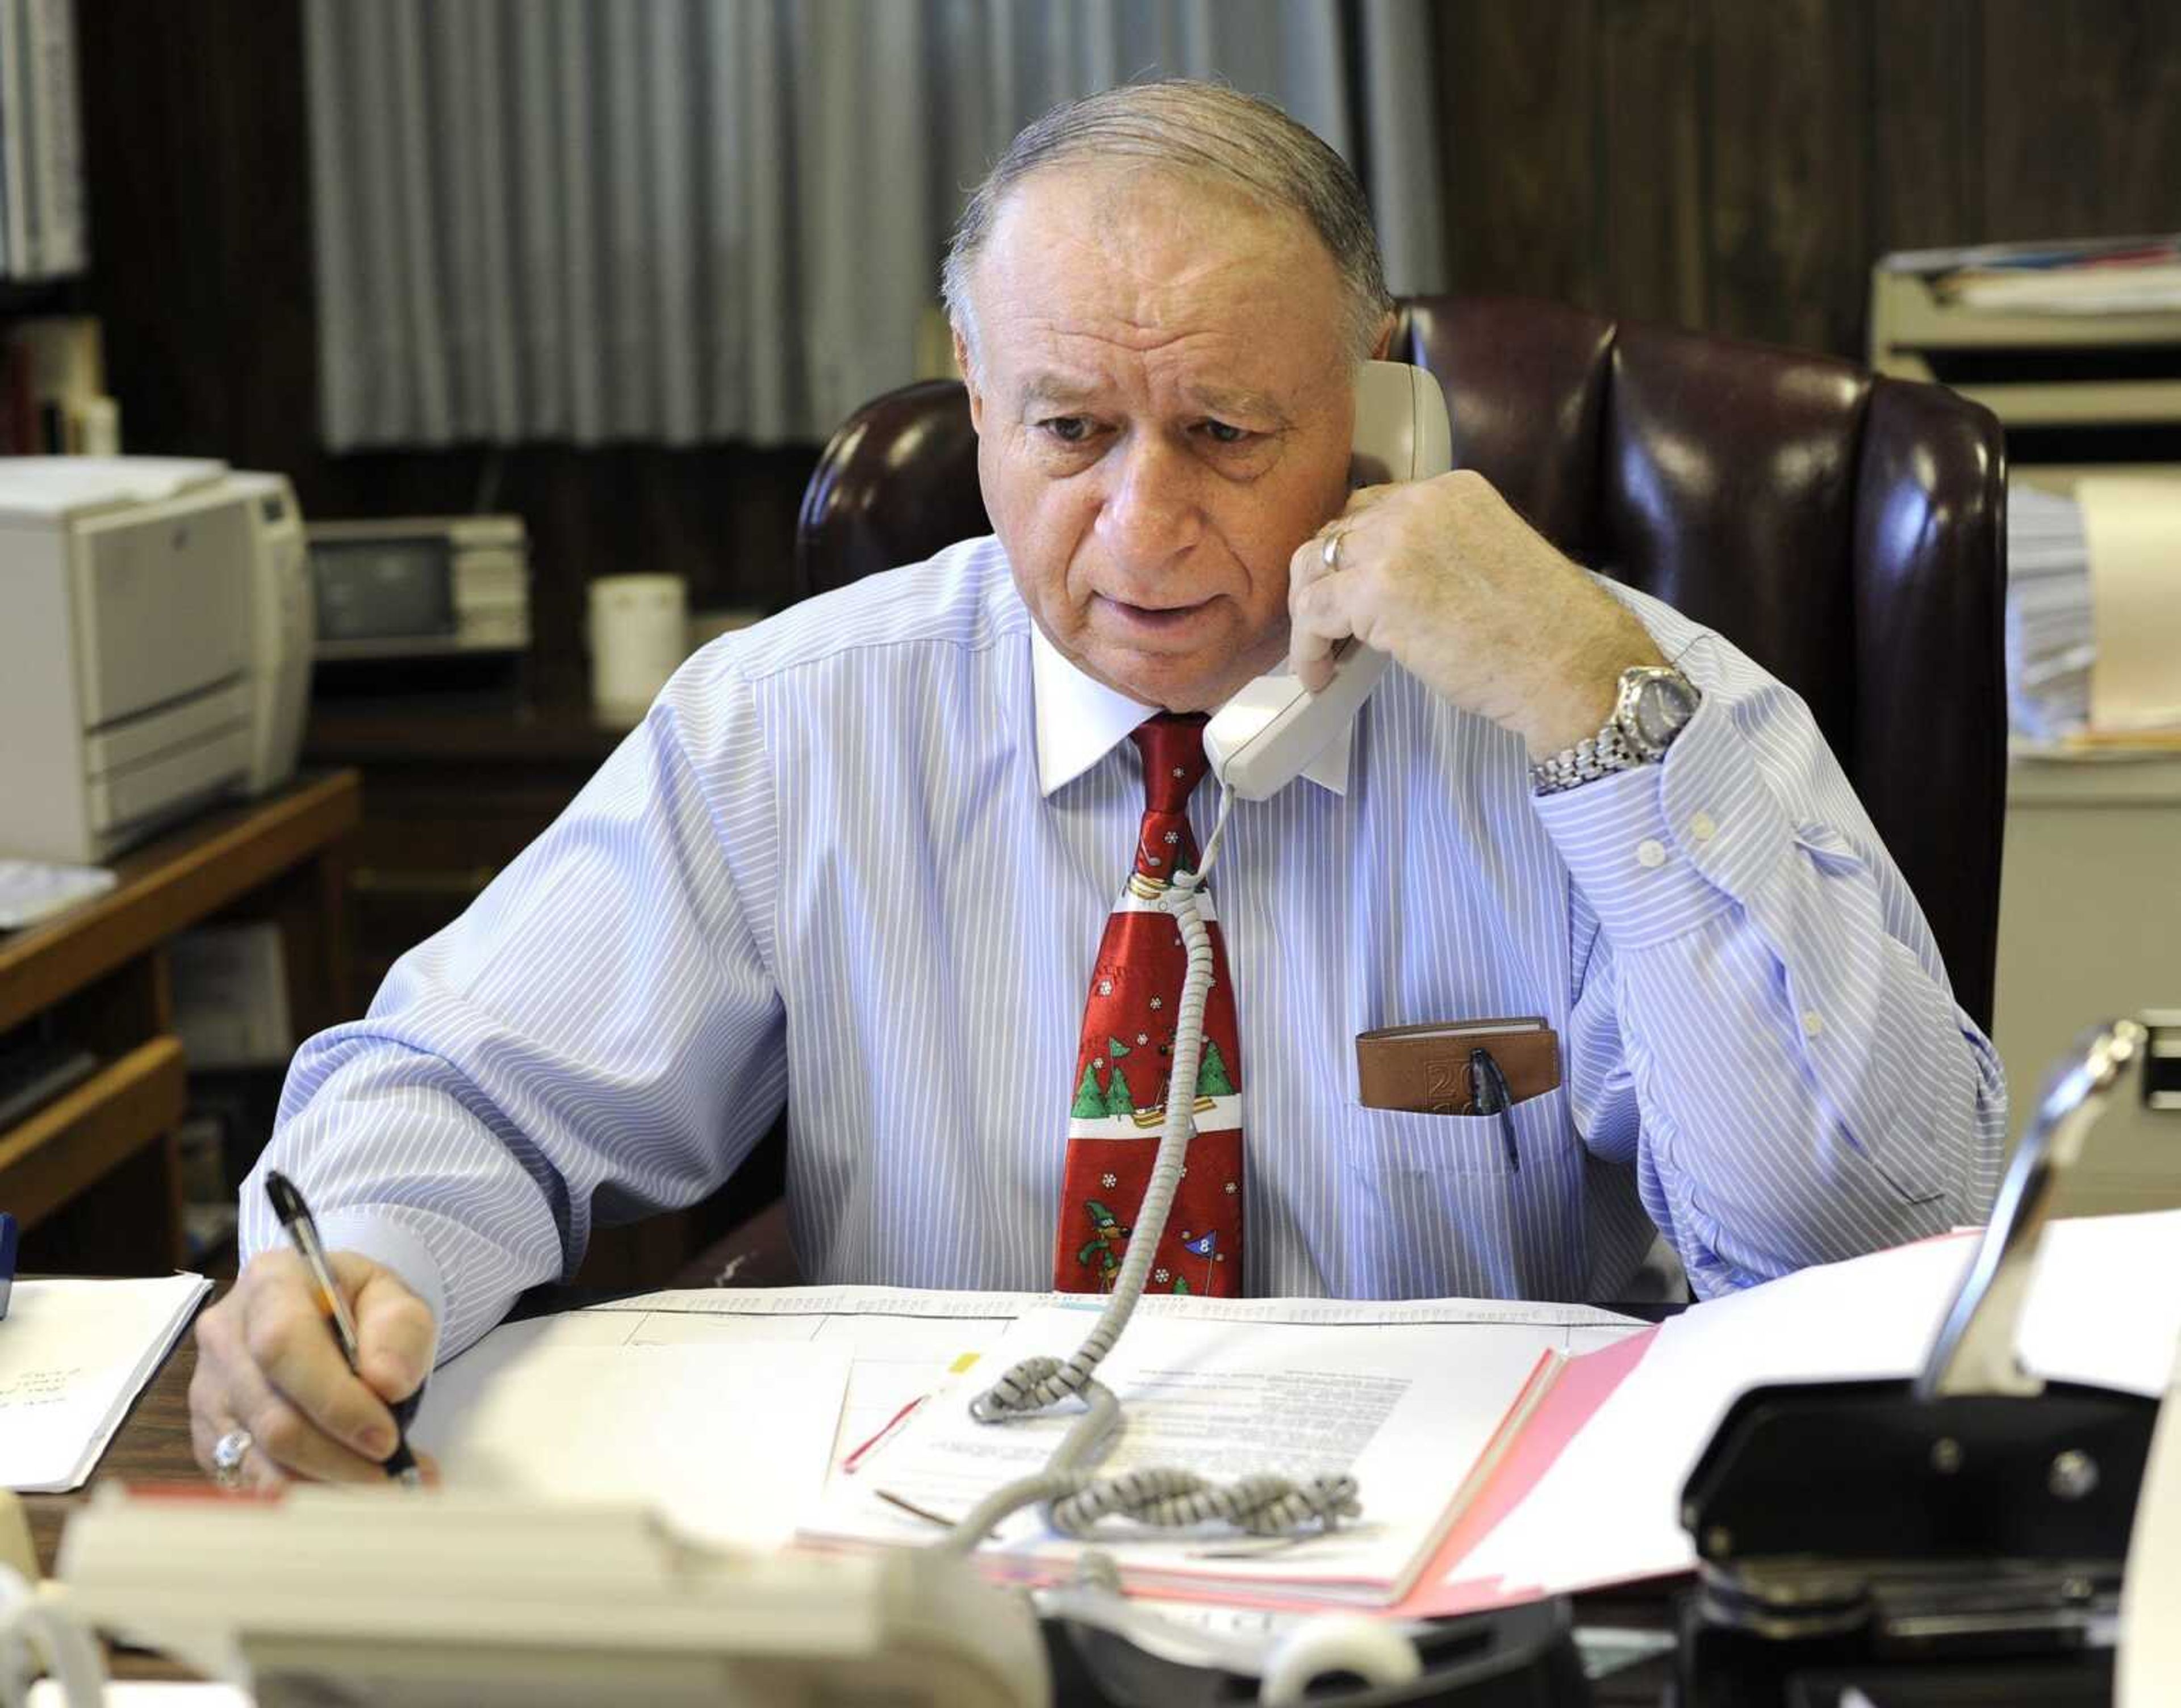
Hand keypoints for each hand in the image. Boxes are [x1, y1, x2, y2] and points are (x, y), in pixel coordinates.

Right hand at [189, 1249, 434, 1488]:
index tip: (385, 1437)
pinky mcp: (207, 1435)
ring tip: (378, 1489)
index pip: (285, 1345)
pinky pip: (246, 1481)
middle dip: (338, 1458)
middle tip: (392, 1476)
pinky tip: (342, 1491)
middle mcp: (225, 1335)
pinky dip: (299, 1496)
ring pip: (258, 1458)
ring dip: (324, 1485)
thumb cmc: (360, 1309)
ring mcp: (208, 1389)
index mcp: (270, 1282)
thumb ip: (400, 1331)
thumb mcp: (394, 1299)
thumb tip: (388, 1383)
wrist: (325, 1317)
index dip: (335, 1400)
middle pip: (271, 1416)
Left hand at [1287, 470, 1663, 757]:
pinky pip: (1312, 613)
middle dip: (1321, 585)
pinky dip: (1307, 649)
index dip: (1349, 558)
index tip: (1346, 599)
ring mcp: (1394, 542)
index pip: (1370, 509)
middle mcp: (1418, 503)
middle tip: (1326, 633)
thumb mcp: (1488, 560)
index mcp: (1451, 490)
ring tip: (1320, 658)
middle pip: (1334, 534)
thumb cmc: (1544, 633)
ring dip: (1308, 617)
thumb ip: (1438, 553)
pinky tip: (1321, 677)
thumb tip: (1393, 588)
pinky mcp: (1376, 591)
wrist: (1570, 665)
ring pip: (1313, 570)